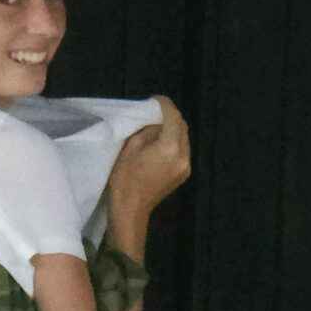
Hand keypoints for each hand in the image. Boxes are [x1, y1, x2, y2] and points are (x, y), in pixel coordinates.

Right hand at [108, 96, 190, 212]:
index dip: (164, 105)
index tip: (154, 100)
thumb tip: (155, 122)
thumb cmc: (124, 180)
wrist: (131, 210)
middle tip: (154, 113)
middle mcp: (183, 155)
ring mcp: (186, 166)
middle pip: (182, 126)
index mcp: (169, 147)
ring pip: (184, 138)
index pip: (173, 117)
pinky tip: (160, 144)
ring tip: (156, 127)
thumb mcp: (130, 147)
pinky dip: (174, 142)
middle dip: (170, 116)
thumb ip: (147, 130)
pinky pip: (182, 150)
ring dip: (173, 129)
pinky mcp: (183, 173)